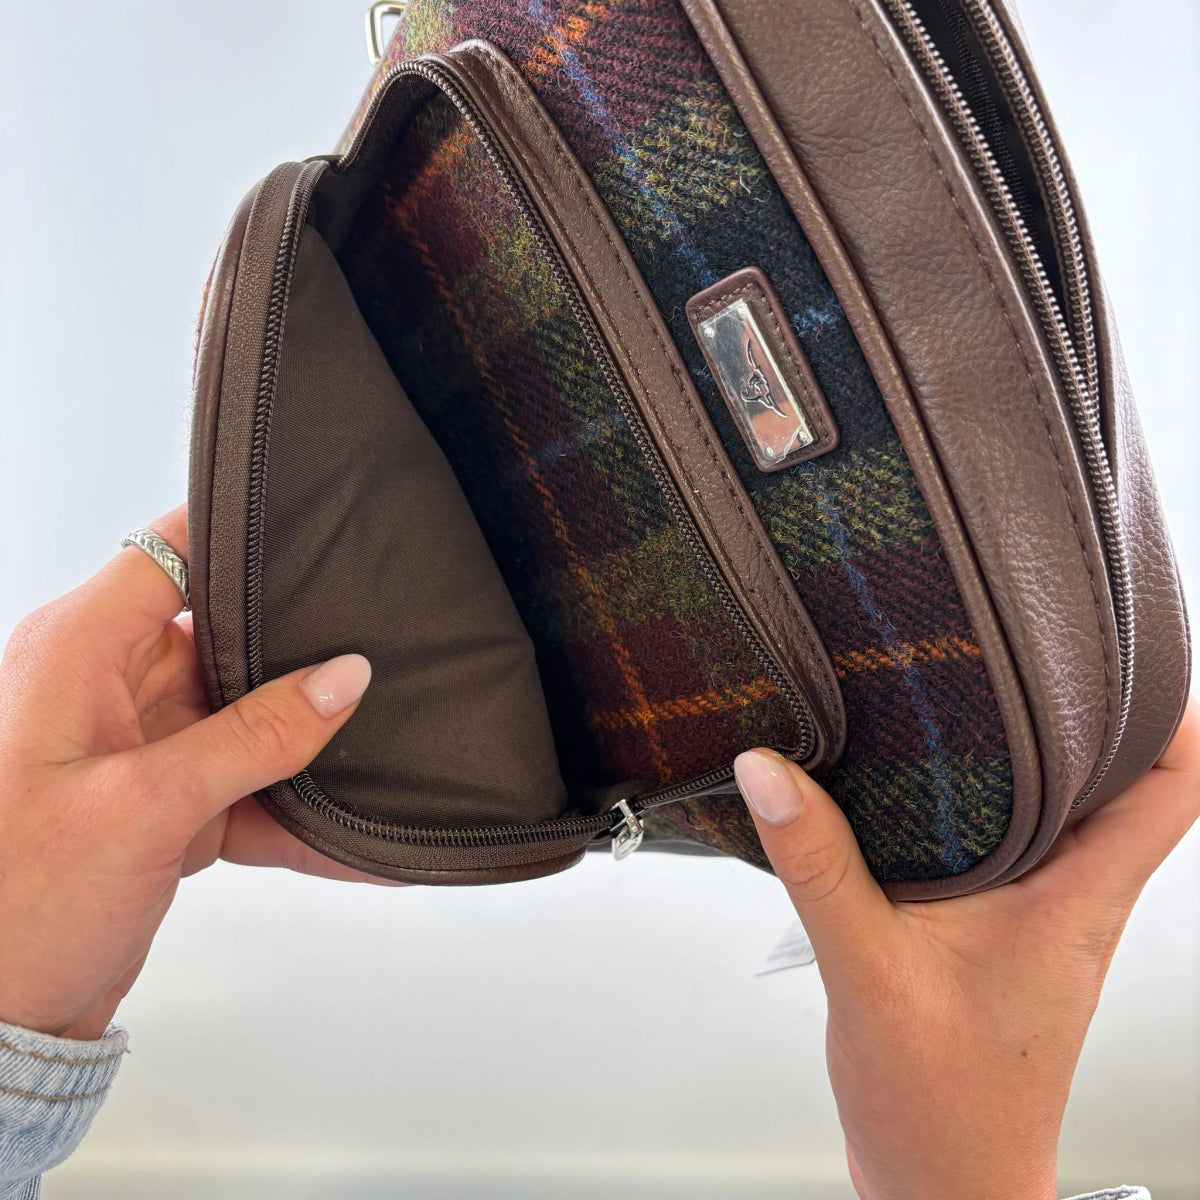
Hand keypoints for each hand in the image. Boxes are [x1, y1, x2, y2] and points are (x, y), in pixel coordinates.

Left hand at [0, 505, 389, 1042]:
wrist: (0, 1021)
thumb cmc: (11, 908)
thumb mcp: (147, 809)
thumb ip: (256, 737)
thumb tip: (339, 678)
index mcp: (77, 652)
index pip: (169, 555)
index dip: (240, 540)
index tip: (313, 537)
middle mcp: (107, 688)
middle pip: (225, 640)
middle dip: (294, 658)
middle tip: (368, 664)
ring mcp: (139, 748)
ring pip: (246, 719)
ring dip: (303, 749)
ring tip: (376, 754)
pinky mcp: (161, 804)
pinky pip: (245, 788)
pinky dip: (292, 816)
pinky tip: (351, 842)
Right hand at [735, 698, 1199, 1199]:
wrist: (941, 1183)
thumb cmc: (936, 1107)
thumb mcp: (867, 974)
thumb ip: (820, 866)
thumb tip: (771, 771)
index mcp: (1076, 903)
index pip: (1171, 792)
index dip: (1170, 715)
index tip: (1124, 652)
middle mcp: (1076, 900)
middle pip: (1127, 781)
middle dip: (1090, 707)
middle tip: (1028, 643)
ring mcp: (1045, 916)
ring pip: (1072, 807)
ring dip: (1036, 750)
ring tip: (976, 687)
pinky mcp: (1006, 929)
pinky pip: (1016, 839)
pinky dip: (987, 795)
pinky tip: (926, 774)